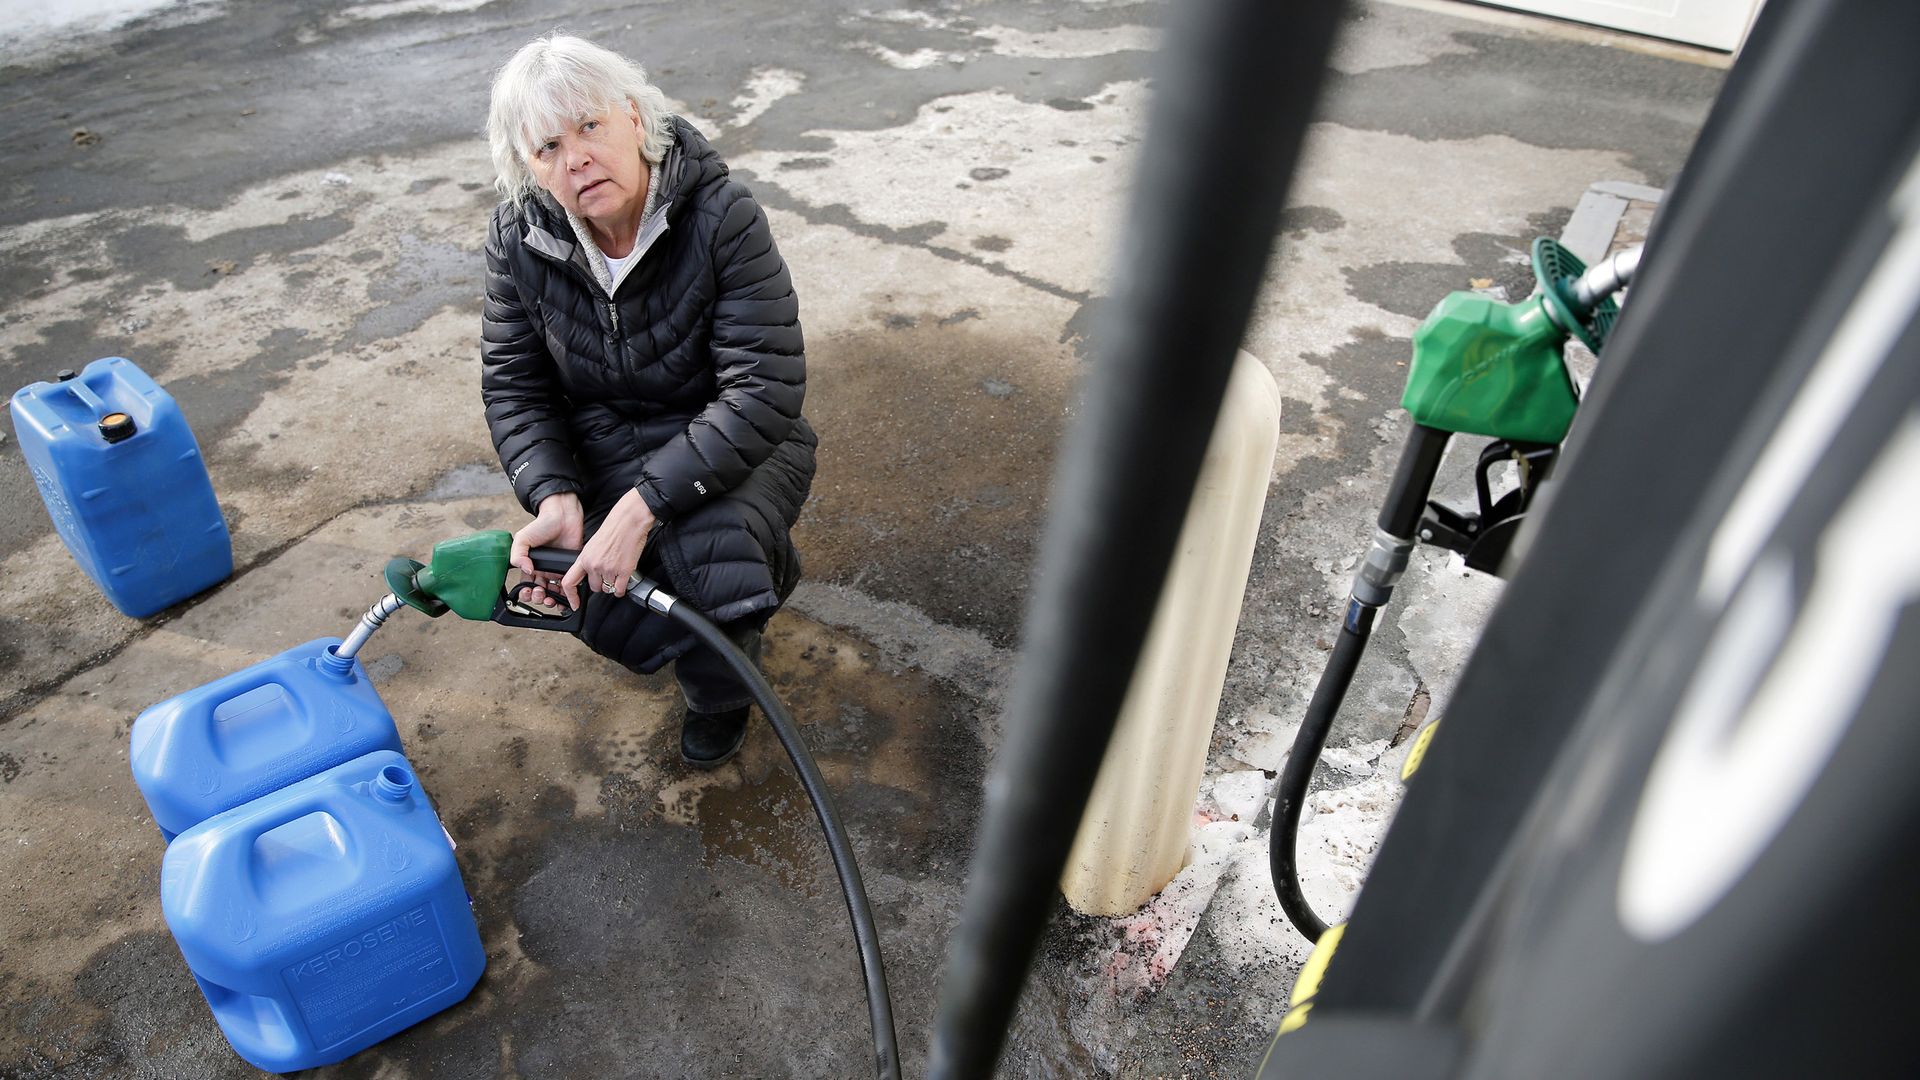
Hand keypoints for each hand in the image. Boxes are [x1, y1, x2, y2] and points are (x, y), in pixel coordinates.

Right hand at [510, 492, 583, 609]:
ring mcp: (556, 571)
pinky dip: (567, 595)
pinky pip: (568, 587)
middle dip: (538, 598)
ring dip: (551, 600)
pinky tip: (565, 597)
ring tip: (551, 599)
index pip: (525, 586)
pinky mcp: (569, 569)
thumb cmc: (542, 525)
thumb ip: (518, 555)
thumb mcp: (522, 538)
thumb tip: (526, 570)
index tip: (528, 592)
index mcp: (529, 565)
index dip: (525, 593)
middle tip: (541, 594)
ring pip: (553, 593)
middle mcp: (542, 570)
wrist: (563, 517)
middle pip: (539, 592)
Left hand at [560, 488, 655, 609]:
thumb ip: (589, 560)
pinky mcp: (624, 571)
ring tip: (617, 571)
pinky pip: (620, 590)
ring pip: (608, 589)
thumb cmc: (613, 529)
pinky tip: (624, 580)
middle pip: (594, 588)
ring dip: (613, 584)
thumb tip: (590, 574)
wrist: (629, 521)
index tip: (574, 604)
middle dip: (601, 584)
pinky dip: (622, 589)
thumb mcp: (593, 544)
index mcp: (584, 558)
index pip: (569, 582)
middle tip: (608, 574)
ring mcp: (609, 569)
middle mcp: (594, 565)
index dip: (571, 596)